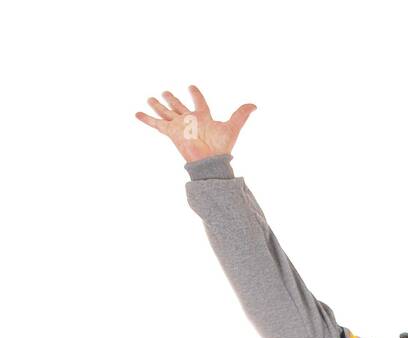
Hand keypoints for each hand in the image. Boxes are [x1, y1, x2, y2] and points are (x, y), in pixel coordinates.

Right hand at [134, 85, 255, 161]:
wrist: (210, 162)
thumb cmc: (221, 147)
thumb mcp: (232, 127)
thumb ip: (241, 114)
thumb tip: (255, 105)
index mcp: (203, 117)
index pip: (199, 102)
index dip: (195, 94)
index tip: (191, 87)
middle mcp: (189, 120)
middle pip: (178, 107)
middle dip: (172, 99)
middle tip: (166, 91)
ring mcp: (179, 126)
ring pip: (166, 112)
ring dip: (158, 105)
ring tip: (150, 97)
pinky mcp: (170, 132)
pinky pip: (156, 124)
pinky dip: (146, 119)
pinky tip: (136, 113)